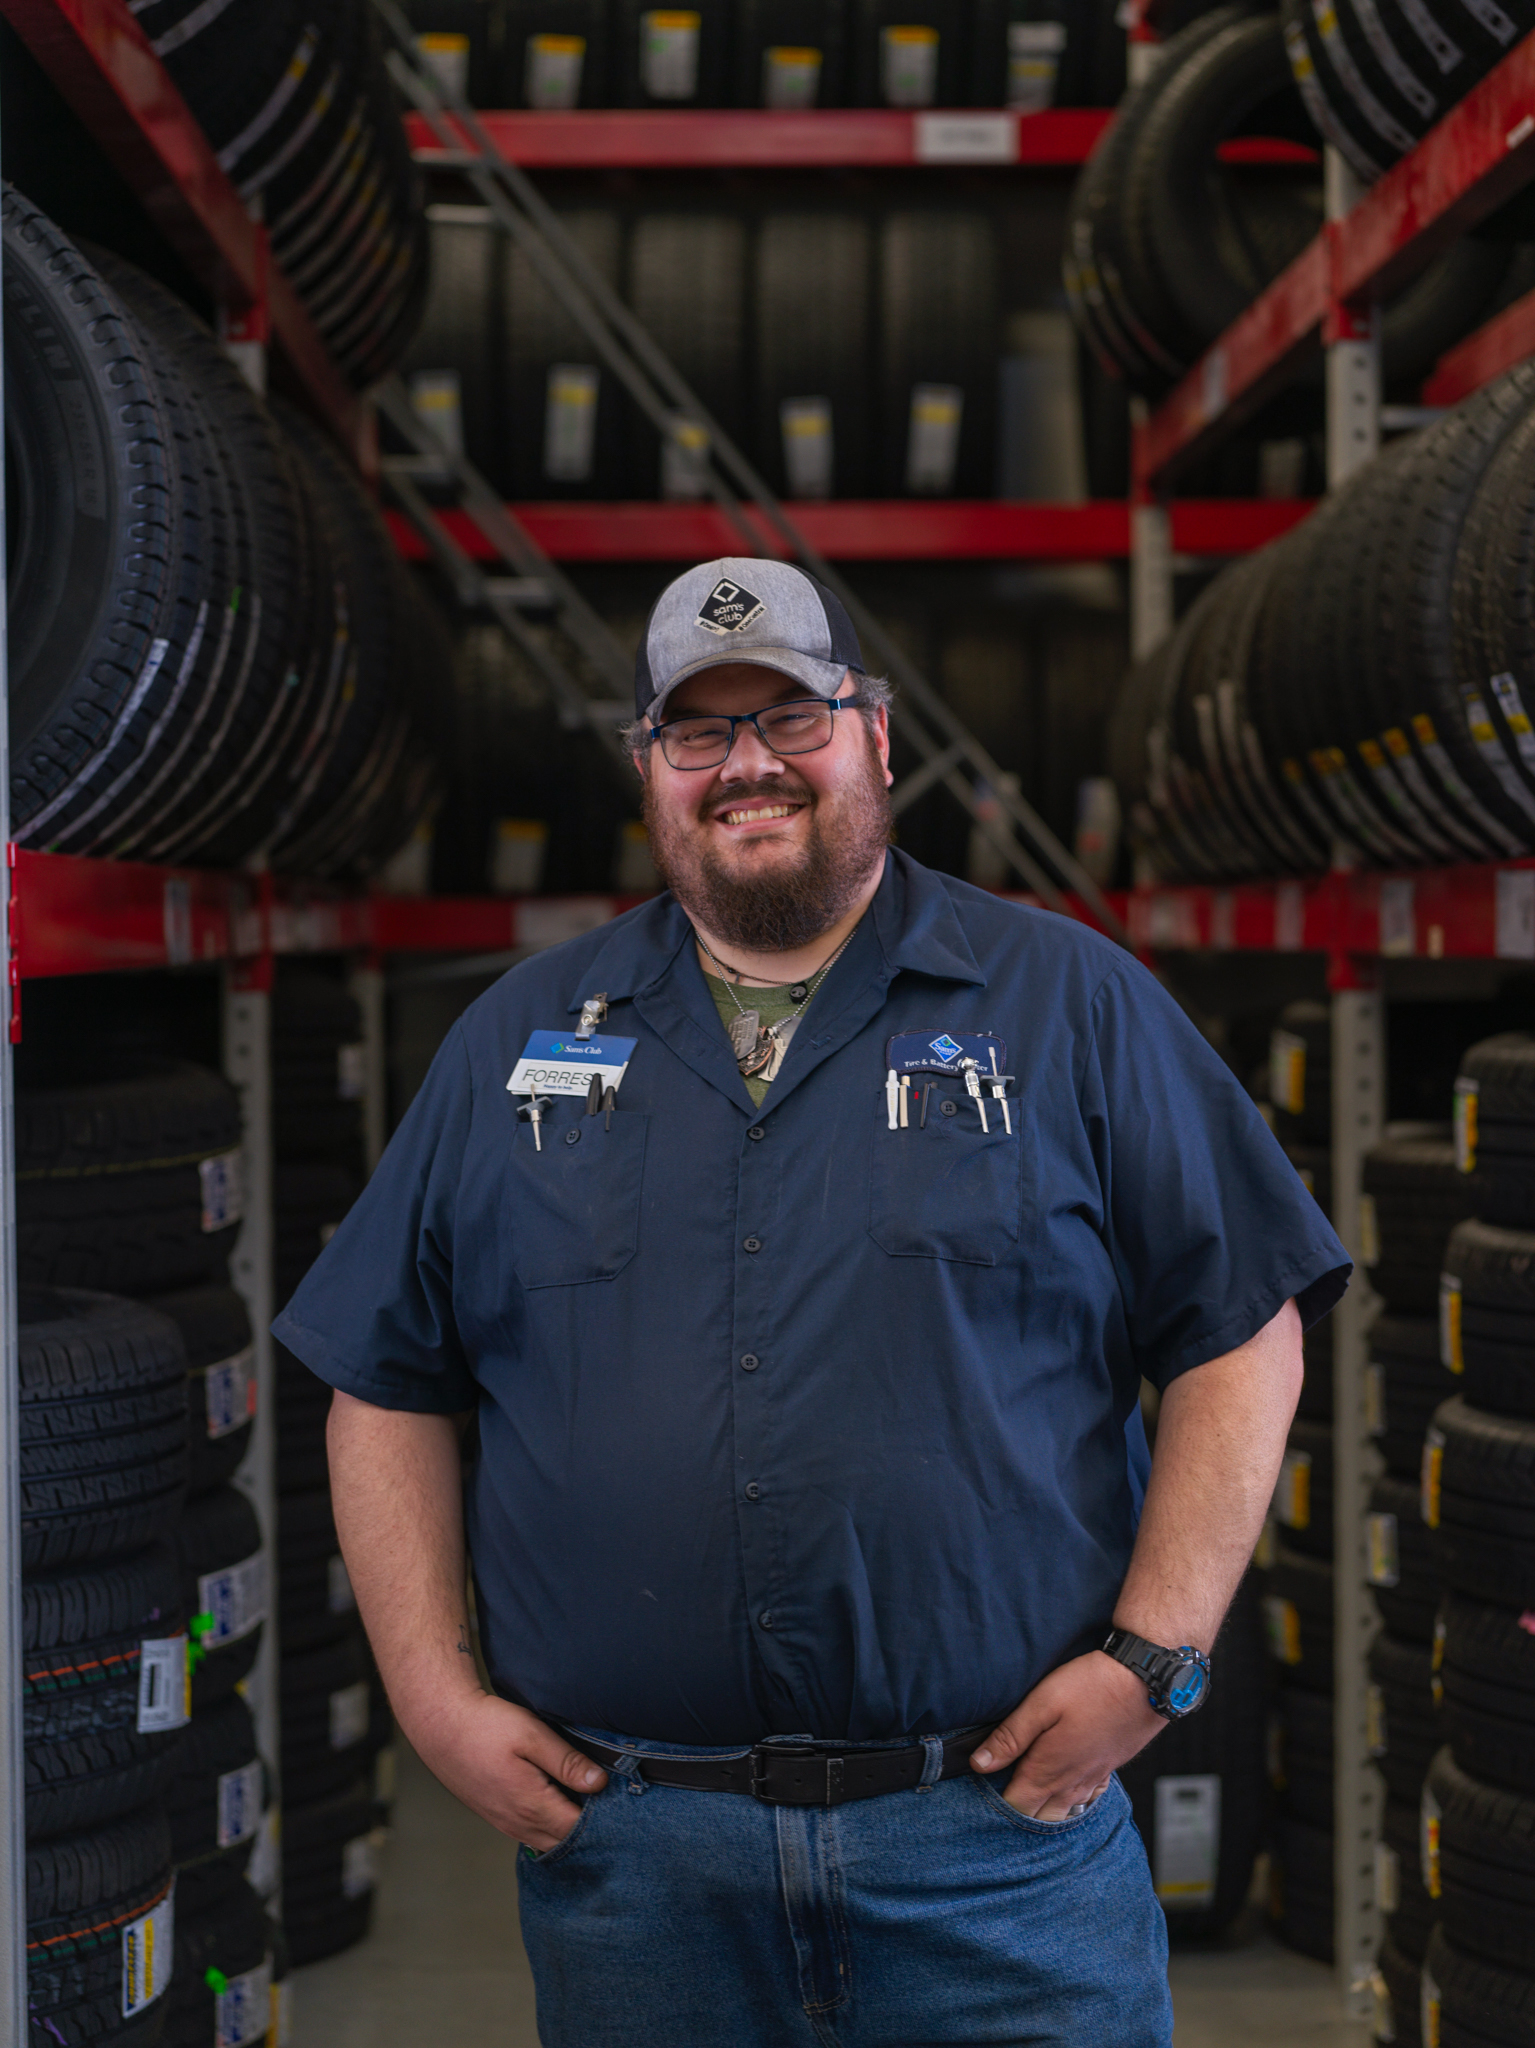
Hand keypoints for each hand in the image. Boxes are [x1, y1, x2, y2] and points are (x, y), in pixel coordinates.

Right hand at [409, 1690, 607, 1850]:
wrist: (442, 1727)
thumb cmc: (487, 1727)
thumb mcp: (532, 1735)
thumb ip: (567, 1762)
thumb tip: (600, 1783)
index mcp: (532, 1806)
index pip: (579, 1830)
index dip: (604, 1819)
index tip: (622, 1801)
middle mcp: (519, 1824)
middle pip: (566, 1841)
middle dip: (591, 1828)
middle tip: (612, 1802)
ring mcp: (506, 1824)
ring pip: (549, 1841)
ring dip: (570, 1828)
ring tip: (589, 1800)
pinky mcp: (499, 1817)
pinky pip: (533, 1834)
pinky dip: (552, 1826)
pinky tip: (561, 1801)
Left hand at [969, 1651, 1164, 1819]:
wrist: (1146, 1682)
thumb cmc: (1091, 1687)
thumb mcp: (1042, 1704)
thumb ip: (1011, 1736)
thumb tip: (979, 1764)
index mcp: (1049, 1770)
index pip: (1016, 1805)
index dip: (995, 1806)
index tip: (981, 1796)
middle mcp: (1071, 1782)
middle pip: (1039, 1817)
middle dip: (1018, 1814)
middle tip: (999, 1801)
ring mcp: (1092, 1778)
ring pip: (1064, 1812)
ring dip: (1044, 1812)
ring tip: (1028, 1802)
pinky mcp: (1108, 1768)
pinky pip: (1086, 1799)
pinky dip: (1071, 1802)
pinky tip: (1065, 1792)